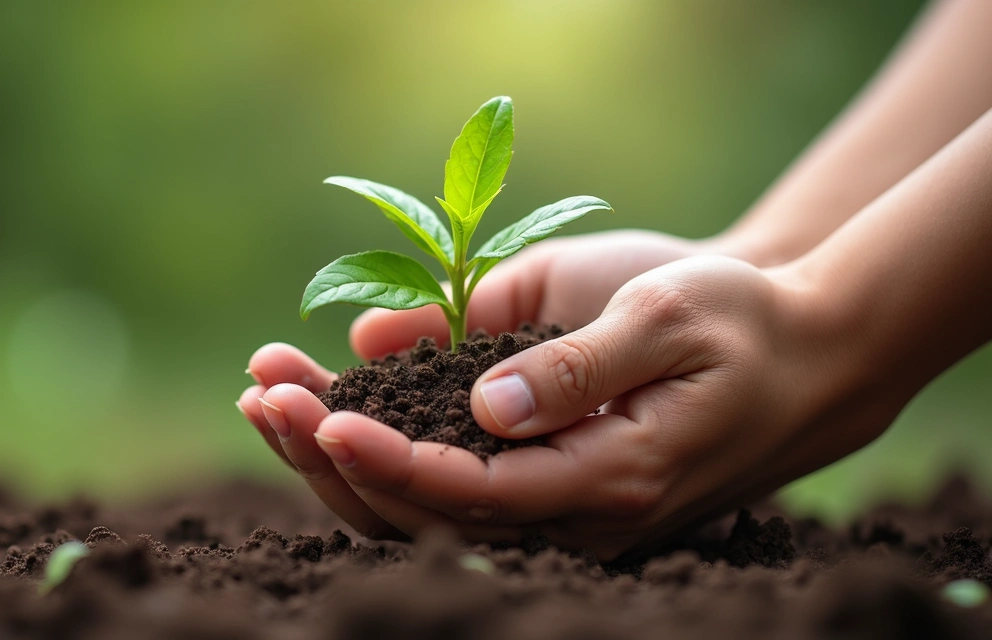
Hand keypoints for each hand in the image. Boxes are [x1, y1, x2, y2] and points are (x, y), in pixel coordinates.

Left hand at [237, 230, 709, 539]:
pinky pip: (446, 483)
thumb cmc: (745, 325)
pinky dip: (377, 445)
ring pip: (426, 506)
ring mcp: (558, 506)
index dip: (395, 461)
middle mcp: (576, 513)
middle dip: (338, 457)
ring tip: (267, 394)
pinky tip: (324, 403)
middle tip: (264, 395)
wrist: (802, 357)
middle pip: (431, 511)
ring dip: (339, 456)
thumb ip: (582, 366)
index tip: (325, 417)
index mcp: (611, 479)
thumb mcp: (673, 318)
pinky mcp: (546, 481)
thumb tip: (486, 407)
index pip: (478, 493)